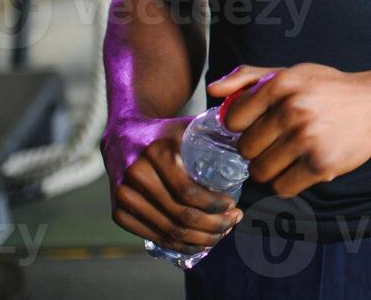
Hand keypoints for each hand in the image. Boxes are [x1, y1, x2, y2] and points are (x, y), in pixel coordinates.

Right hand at [101, 116, 243, 253]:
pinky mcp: (118, 213)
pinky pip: (153, 237)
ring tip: (221, 233)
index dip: (214, 205)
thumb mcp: (189, 125)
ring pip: (168, 231)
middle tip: (233, 221)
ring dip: (200, 239)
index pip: (189, 191)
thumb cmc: (166, 133)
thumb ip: (217, 132)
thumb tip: (252, 148)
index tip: (233, 206)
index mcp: (156, 152)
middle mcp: (136, 175)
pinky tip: (198, 242)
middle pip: (180, 215)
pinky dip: (179, 245)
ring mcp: (124, 197)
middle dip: (214, 225)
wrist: (123, 136)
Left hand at [207, 63, 370, 197]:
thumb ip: (249, 77)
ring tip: (289, 155)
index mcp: (283, 84)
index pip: (234, 119)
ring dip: (271, 168)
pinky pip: (282, 187)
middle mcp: (293, 110)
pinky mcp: (322, 164)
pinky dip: (287, 182)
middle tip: (277, 141)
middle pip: (246, 149)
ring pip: (261, 171)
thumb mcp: (293, 73)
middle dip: (257, 149)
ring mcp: (307, 139)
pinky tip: (301, 167)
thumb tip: (213, 90)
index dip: (242, 126)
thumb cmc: (330, 88)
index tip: (258, 125)